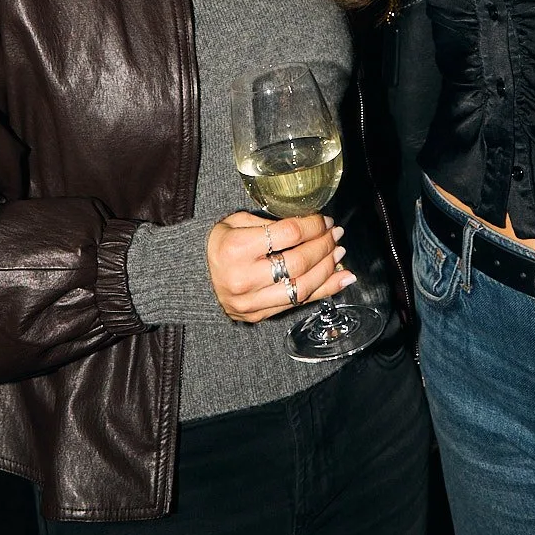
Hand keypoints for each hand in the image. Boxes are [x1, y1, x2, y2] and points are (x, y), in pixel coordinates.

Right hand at [206, 211, 355, 323]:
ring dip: (328, 269)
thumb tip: (310, 224)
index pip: (288, 234)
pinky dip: (324, 290)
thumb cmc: (218, 244)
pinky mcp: (258, 315)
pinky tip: (342, 279)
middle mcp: (244, 278)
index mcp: (236, 248)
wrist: (192, 277)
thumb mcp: (235, 222)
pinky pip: (297, 303)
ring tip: (339, 253)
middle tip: (335, 234)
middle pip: (298, 262)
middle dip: (324, 245)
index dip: (313, 225)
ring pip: (302, 287)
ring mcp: (251, 301)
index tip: (324, 219)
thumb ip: (269, 223)